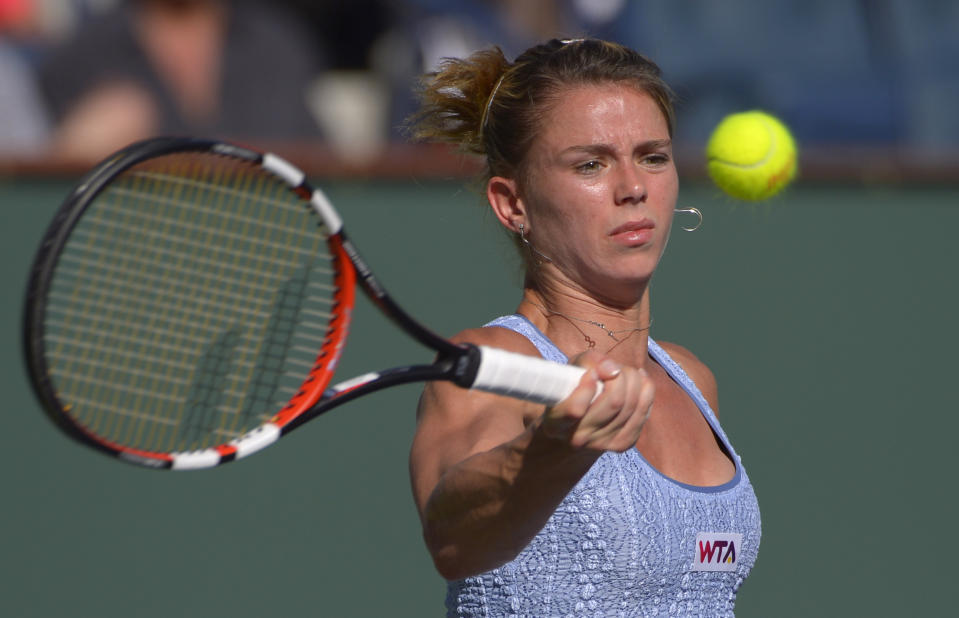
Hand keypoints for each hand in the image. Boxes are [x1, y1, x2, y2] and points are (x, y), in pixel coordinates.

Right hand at [537, 351, 653, 452]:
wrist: (574, 427)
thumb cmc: (569, 391)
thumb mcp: (569, 371)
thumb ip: (587, 362)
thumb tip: (613, 369)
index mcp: (556, 423)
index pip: (576, 410)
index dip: (588, 386)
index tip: (591, 372)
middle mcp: (577, 438)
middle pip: (614, 403)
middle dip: (620, 376)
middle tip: (614, 368)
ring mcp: (602, 444)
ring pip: (631, 406)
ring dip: (633, 380)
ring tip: (623, 372)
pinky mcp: (622, 444)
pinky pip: (643, 412)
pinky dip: (646, 390)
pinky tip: (639, 380)